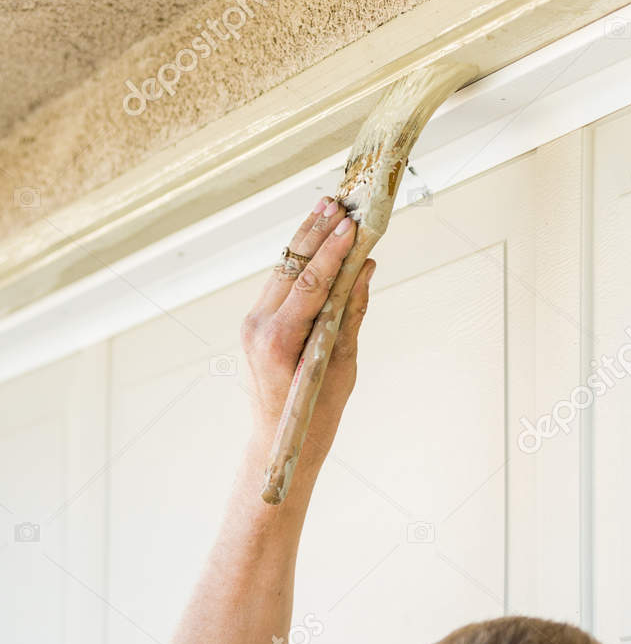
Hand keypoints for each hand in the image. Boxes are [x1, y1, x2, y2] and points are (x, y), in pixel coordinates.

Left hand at [241, 198, 375, 476]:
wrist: (279, 443)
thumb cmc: (316, 414)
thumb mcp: (342, 365)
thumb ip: (352, 313)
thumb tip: (365, 268)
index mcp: (278, 340)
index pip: (309, 282)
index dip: (331, 250)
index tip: (351, 223)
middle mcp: (258, 326)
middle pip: (290, 267)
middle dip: (315, 232)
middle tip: (338, 201)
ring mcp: (252, 323)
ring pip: (282, 270)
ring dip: (306, 239)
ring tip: (327, 208)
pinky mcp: (256, 324)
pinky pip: (280, 284)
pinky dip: (301, 261)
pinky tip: (316, 239)